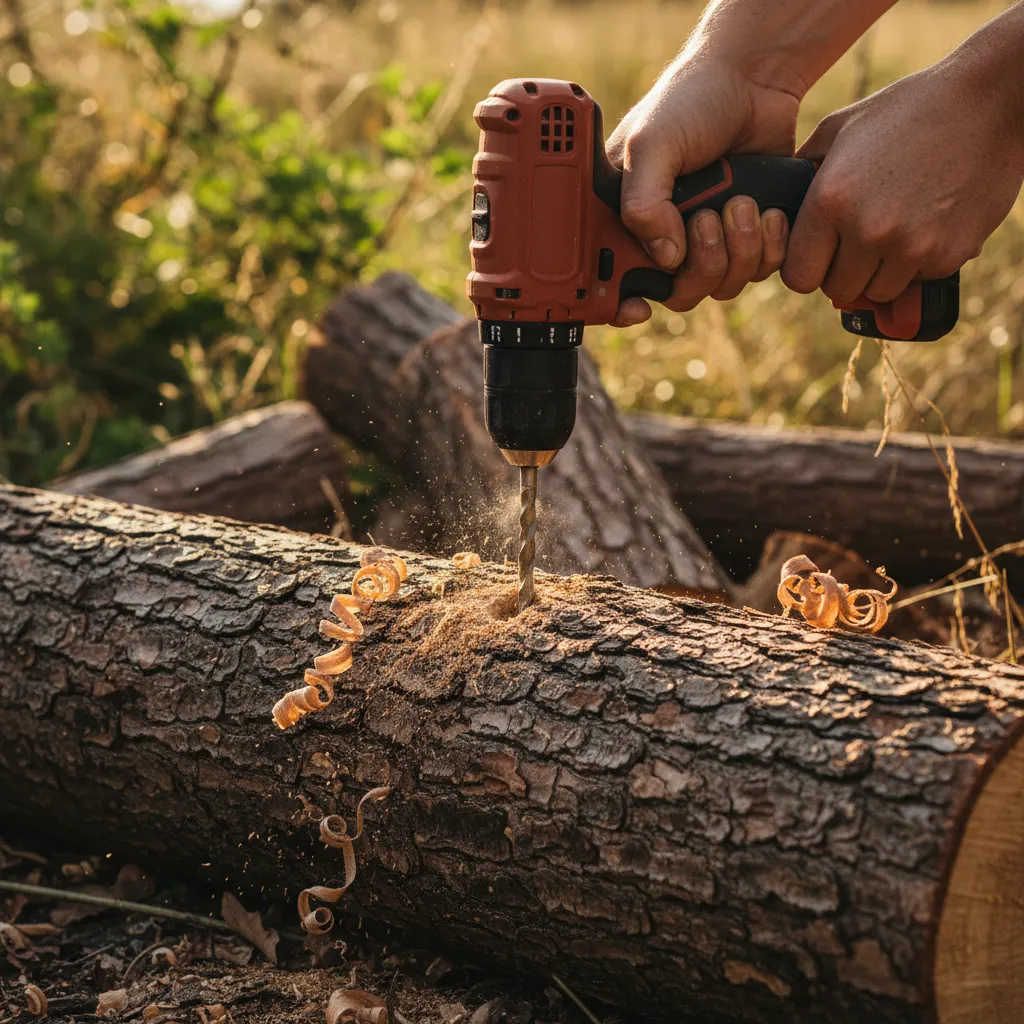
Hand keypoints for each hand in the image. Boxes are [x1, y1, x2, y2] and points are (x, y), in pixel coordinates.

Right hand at [608, 54, 801, 325]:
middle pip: (678, 296)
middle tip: (708, 219)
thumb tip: (666, 259)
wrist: (752, 81)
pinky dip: (768, 248)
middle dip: (701, 267)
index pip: (613, 282)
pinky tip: (768, 211)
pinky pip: (759, 273)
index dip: (621, 305)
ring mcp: (707, 241)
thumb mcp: (650, 145)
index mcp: (625, 221)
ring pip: (721, 287)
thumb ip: (643, 204)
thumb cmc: (689, 103)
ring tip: (742, 202)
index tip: (638, 307)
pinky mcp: (747, 238)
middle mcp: (663, 238)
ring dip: (739, 252)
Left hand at [783, 58, 1023, 304]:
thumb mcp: (841, 128)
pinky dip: (919, 263)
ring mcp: (910, 247)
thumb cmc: (908, 110)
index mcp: (831, 201)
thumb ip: (804, 170)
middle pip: (837, 290)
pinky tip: (926, 224)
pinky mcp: (948, 254)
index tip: (819, 255)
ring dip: (880, 272)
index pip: (798, 276)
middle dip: (843, 273)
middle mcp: (867, 230)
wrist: (990, 100)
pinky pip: (918, 280)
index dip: (807, 269)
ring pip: (878, 292)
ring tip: (892, 234)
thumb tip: (777, 204)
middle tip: (857, 246)